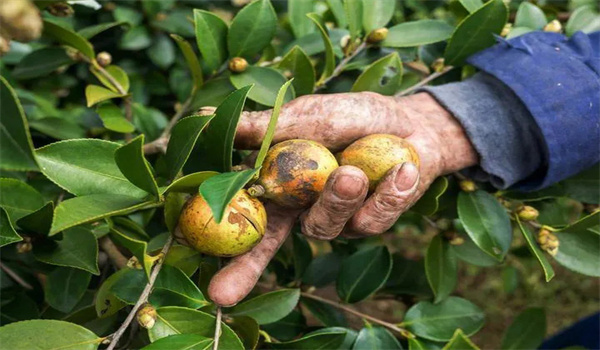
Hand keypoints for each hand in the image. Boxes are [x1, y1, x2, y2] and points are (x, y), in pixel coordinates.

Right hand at [208, 92, 477, 305]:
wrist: (411, 123)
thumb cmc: (352, 117)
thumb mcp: (309, 114)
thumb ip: (267, 127)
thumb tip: (201, 118)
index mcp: (278, 184)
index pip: (241, 213)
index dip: (216, 235)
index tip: (191, 259)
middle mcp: (301, 209)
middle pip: (266, 246)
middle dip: (245, 270)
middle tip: (221, 292)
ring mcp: (337, 221)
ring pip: (324, 226)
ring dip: (336, 200)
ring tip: (351, 173)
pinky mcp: (373, 222)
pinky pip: (374, 218)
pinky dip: (389, 192)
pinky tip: (403, 169)